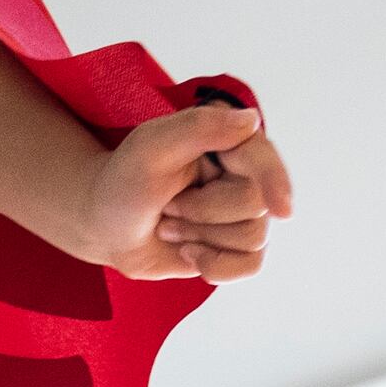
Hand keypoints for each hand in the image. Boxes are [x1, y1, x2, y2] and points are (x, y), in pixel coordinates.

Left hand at [77, 102, 290, 281]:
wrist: (104, 225)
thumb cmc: (124, 181)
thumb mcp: (151, 147)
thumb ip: (199, 128)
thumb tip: (250, 120)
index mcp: (226, 139)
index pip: (262, 159)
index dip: (274, 180)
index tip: (281, 209)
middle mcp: (242, 174)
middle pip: (255, 205)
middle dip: (202, 212)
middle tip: (169, 205)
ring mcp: (242, 212)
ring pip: (253, 238)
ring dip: (201, 236)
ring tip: (170, 224)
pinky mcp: (236, 245)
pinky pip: (251, 265)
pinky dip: (216, 266)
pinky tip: (188, 252)